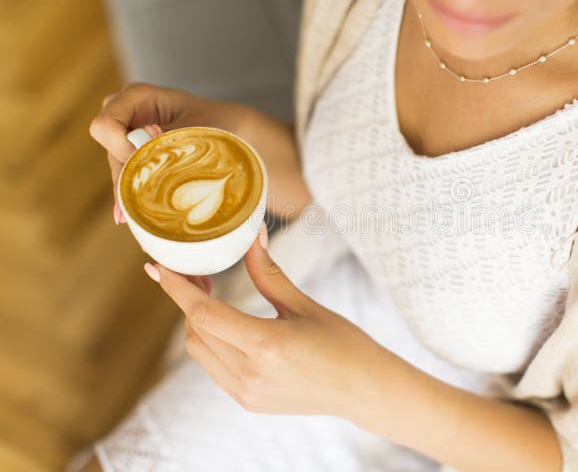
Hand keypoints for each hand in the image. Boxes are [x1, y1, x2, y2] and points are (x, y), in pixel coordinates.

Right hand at [88, 82, 245, 223]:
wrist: (232, 129)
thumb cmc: (217, 123)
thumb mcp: (193, 134)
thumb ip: (165, 149)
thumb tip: (142, 179)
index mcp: (138, 95)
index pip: (105, 125)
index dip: (120, 148)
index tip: (148, 163)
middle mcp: (126, 111)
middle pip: (108, 146)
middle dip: (125, 172)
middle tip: (144, 197)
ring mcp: (128, 132)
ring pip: (116, 164)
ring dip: (128, 187)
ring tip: (140, 214)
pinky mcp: (134, 151)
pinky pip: (124, 173)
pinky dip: (131, 192)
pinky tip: (128, 217)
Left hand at [144, 225, 392, 419]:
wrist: (363, 390)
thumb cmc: (343, 343)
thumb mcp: (304, 305)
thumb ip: (268, 272)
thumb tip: (251, 233)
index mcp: (265, 346)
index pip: (203, 313)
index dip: (176, 288)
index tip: (157, 267)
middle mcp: (249, 374)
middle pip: (196, 331)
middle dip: (188, 300)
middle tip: (199, 272)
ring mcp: (246, 393)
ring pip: (200, 351)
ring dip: (198, 321)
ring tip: (211, 294)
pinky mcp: (248, 401)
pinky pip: (214, 367)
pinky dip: (212, 342)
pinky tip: (227, 324)